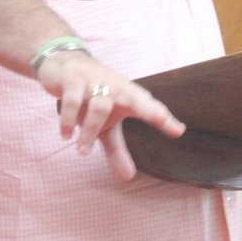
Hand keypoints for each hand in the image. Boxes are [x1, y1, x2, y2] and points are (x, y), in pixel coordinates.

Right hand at [38, 49, 183, 180]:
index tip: (178, 131)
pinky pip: (73, 101)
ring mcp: (94, 82)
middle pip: (134, 98)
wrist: (62, 62)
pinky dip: (68, 119)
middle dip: (148, 108)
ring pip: (99, 106)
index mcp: (127, 95)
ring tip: (83, 152)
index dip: (163, 118)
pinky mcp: (72, 80)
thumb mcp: (105, 124)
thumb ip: (117, 150)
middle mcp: (115, 87)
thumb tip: (128, 178)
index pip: (149, 106)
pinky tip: (65, 135)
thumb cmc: (92, 95)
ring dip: (89, 131)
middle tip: (161, 119)